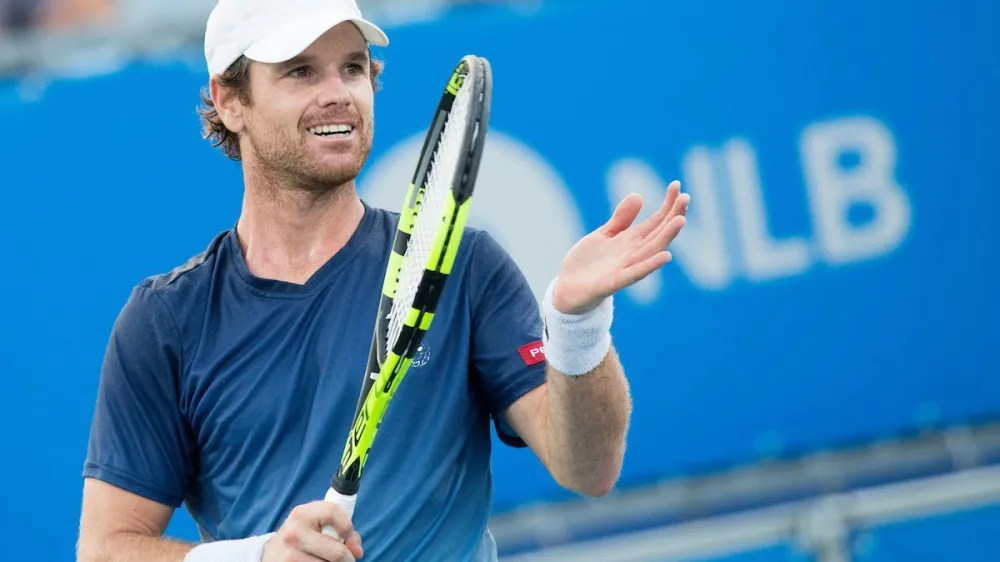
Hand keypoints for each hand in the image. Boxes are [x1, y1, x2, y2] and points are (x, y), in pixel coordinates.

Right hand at [263, 501, 362, 560]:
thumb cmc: (302, 538)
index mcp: (302, 514)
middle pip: (338, 552)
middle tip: (346, 560)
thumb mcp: (315, 526)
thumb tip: (357, 551)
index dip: (348, 527)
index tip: (349, 539)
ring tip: (328, 561)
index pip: (333, 512)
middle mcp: (295, 533)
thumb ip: (341, 530)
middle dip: (348, 559)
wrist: (271, 555)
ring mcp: (290, 555)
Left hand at [553, 181, 689, 313]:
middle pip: (659, 233)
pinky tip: (666, 256)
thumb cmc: (588, 262)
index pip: (657, 220)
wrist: (567, 288)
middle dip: (673, 215)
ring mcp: (626, 268)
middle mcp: (634, 253)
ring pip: (652, 251)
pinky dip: (651, 265)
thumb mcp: (604, 234)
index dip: (668, 204)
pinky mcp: (614, 282)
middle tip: (685, 197)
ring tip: (681, 220)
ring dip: (667, 236)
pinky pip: (636, 273)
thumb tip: (639, 195)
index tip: (677, 184)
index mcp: (632, 241)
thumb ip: (621, 219)